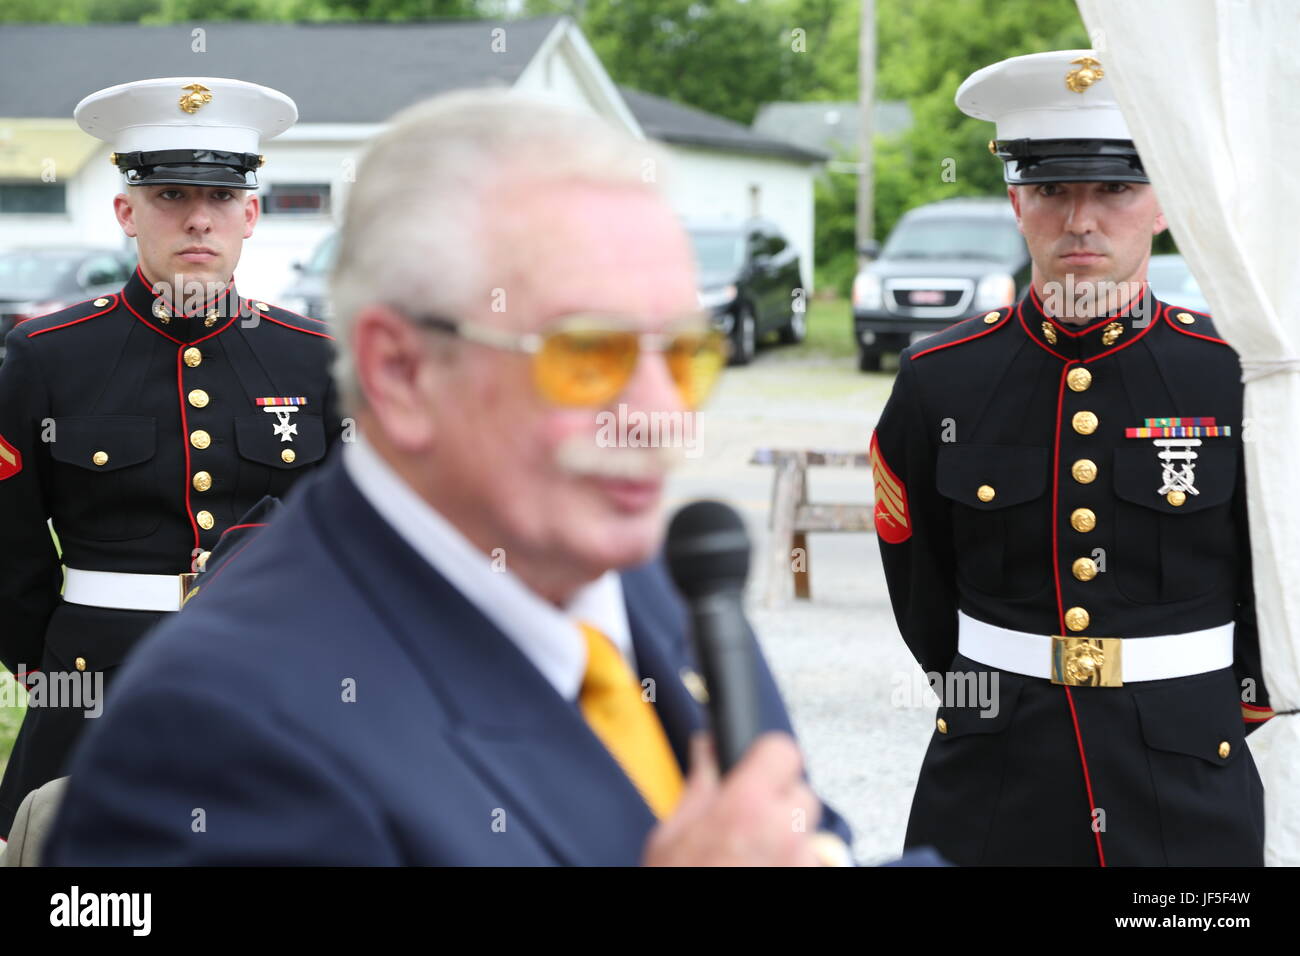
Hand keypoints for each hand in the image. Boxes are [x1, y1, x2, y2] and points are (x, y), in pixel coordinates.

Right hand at [642, 732, 822, 865]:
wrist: (686, 943)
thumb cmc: (676, 882)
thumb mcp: (671, 834)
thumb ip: (700, 784)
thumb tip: (707, 747)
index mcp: (744, 806)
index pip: (784, 751)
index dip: (769, 757)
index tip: (758, 766)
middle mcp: (781, 832)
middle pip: (802, 793)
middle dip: (778, 803)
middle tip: (747, 821)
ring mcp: (800, 862)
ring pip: (808, 832)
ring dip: (787, 839)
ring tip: (751, 859)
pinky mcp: (807, 879)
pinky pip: (808, 863)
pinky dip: (791, 865)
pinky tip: (761, 874)